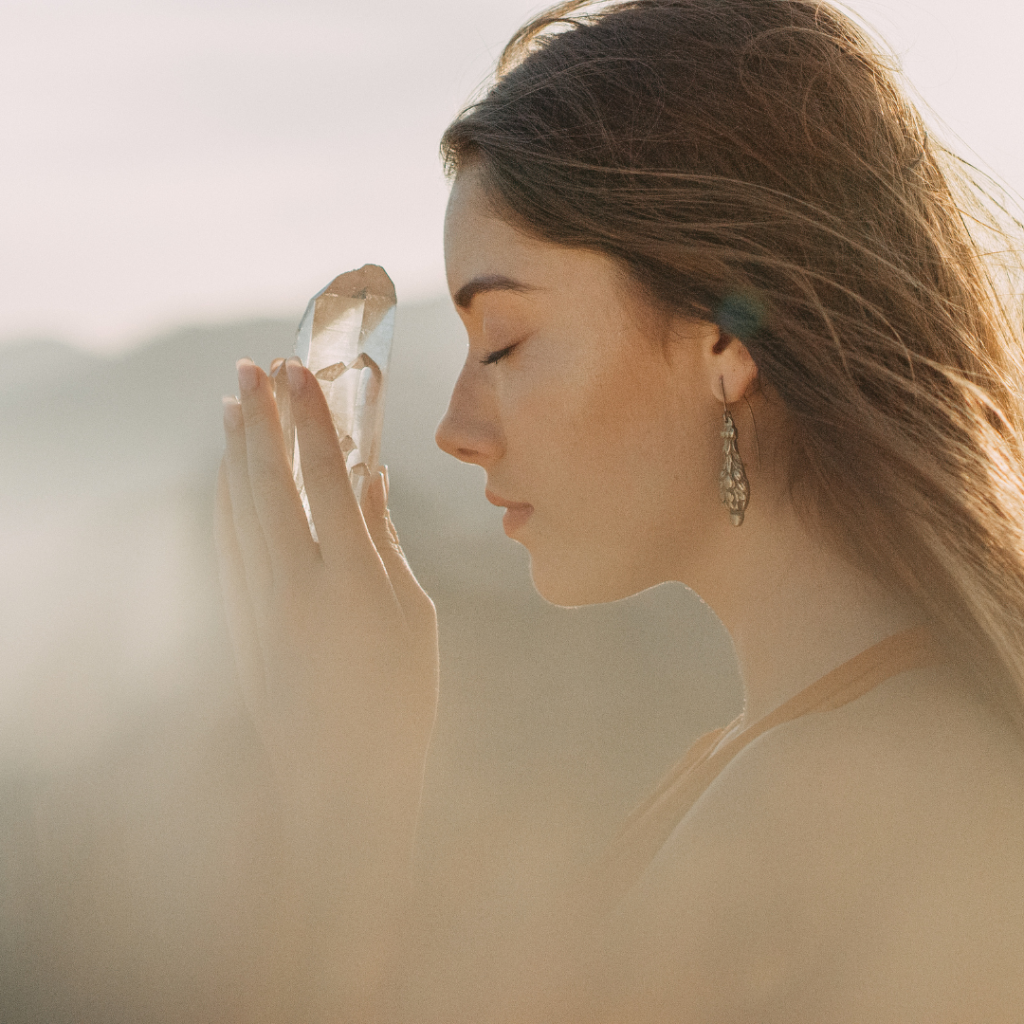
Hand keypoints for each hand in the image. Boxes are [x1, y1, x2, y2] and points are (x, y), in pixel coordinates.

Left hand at [215, 357, 437, 800]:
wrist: (340, 780)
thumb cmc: (399, 699)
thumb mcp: (412, 616)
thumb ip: (385, 541)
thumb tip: (373, 479)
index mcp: (354, 583)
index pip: (326, 480)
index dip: (311, 420)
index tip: (301, 371)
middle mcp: (297, 588)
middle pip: (269, 483)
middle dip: (260, 417)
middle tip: (253, 366)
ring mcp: (259, 607)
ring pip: (237, 509)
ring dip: (234, 451)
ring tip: (233, 404)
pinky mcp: (238, 625)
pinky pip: (225, 546)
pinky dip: (223, 500)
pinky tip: (226, 474)